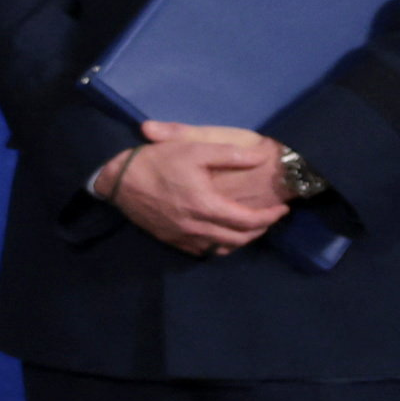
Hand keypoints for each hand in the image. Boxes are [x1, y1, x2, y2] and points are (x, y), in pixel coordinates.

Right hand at [101, 122, 284, 256]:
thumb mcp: (194, 149)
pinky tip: (221, 234)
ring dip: (241, 241)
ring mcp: (183, 237)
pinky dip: (219, 246)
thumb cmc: (157, 162)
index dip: (270, 217)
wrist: (118, 181)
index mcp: (206, 206)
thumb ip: (229, 154)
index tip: (281, 209)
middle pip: (239, 239)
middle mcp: (197, 227)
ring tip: (248, 227)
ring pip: (222, 249)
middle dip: (260, 230)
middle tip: (269, 218)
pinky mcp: (172, 240)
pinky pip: (203, 251)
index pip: (249, 221)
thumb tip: (260, 158)